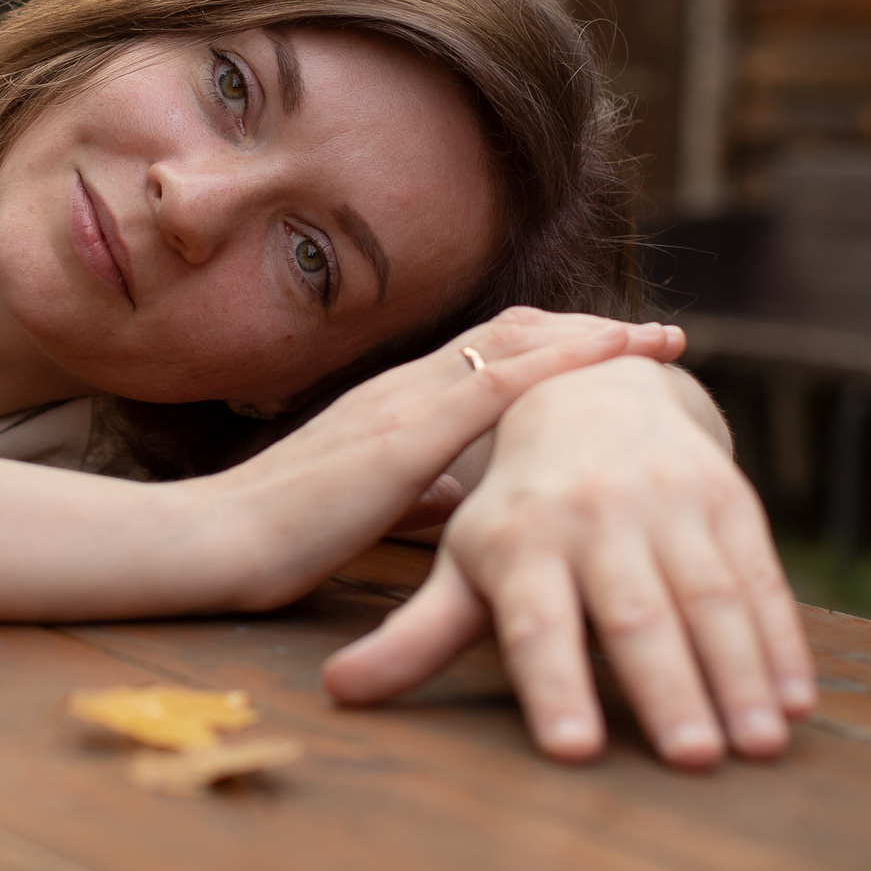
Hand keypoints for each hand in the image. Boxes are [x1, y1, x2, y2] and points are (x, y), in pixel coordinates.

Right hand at [219, 311, 688, 604]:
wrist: (211, 540)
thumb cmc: (276, 535)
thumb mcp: (367, 506)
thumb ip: (416, 493)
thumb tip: (466, 498)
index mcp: (395, 402)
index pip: (489, 352)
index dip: (556, 346)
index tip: (617, 349)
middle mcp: (405, 385)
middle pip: (513, 332)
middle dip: (590, 330)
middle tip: (660, 335)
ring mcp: (404, 402)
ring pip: (513, 343)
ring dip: (591, 337)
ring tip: (657, 340)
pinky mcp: (403, 436)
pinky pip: (494, 383)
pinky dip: (559, 365)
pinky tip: (606, 362)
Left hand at [321, 356, 816, 768]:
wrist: (587, 396)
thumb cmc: (513, 509)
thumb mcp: (462, 563)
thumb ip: (414, 635)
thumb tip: (337, 694)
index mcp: (520, 538)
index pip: (535, 622)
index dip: (554, 684)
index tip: (573, 751)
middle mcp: (593, 516)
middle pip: (631, 613)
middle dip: (664, 688)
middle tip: (689, 762)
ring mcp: (666, 503)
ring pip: (708, 596)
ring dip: (739, 674)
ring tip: (757, 748)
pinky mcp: (726, 499)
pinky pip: (760, 576)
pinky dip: (782, 639)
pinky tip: (796, 702)